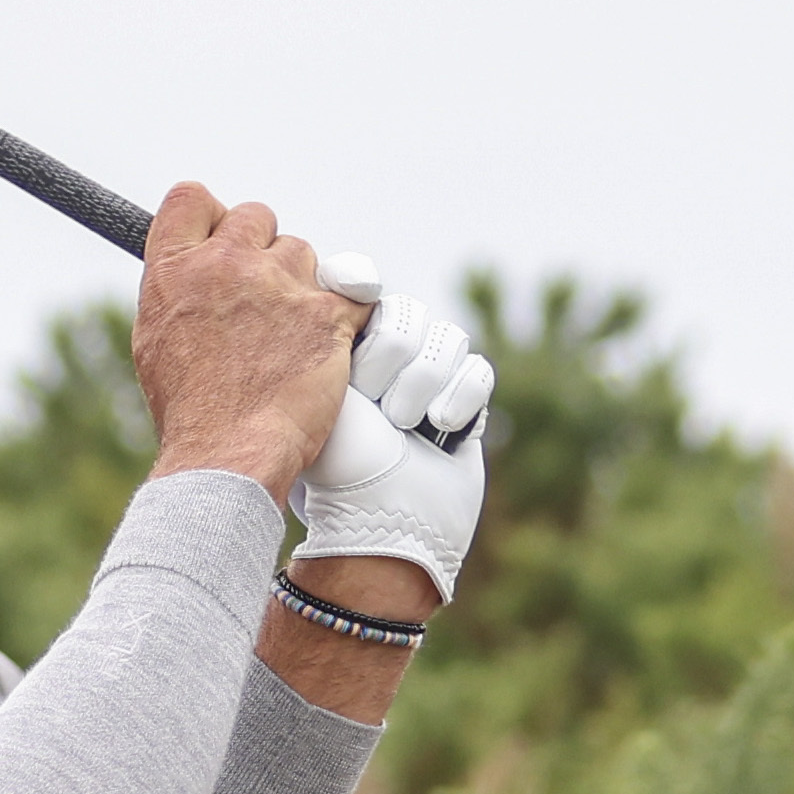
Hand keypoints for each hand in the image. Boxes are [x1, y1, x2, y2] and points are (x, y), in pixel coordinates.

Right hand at [127, 190, 363, 503]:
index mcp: (173, 269)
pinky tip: (334, 344)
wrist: (226, 456)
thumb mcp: (155, 340)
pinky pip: (355, 291)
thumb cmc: (192, 412)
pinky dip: (349, 315)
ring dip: (302, 286)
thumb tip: (192, 273)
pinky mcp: (326, 314)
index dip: (214, 217)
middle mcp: (224, 265)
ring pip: (305, 254)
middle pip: (257, 217)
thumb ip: (178, 293)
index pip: (192, 198)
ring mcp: (278, 285)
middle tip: (265, 299)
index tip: (225, 242)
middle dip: (263, 251)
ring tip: (291, 338)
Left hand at [287, 260, 495, 600]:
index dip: (365, 305)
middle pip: (408, 313)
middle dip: (392, 360)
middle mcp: (383, 360)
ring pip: (446, 337)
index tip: (359, 325)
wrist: (381, 526)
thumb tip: (351, 267)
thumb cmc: (337, 466)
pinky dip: (459, 400)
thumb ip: (327, 321)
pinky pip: (477, 369)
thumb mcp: (316, 386)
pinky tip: (439, 433)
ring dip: (423, 386)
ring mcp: (427, 382)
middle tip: (376, 408)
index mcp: (339, 349)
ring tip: (404, 428)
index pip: (363, 291)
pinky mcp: (466, 405)